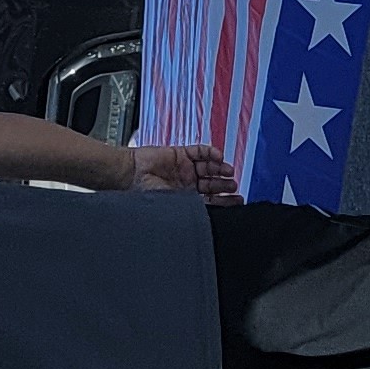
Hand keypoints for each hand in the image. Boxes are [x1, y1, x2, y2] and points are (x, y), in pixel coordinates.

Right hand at [126, 141, 241, 199]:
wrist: (131, 173)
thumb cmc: (145, 193)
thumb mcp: (172, 205)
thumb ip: (190, 209)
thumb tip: (209, 217)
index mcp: (186, 199)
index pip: (211, 201)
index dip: (225, 201)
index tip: (237, 201)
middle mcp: (188, 184)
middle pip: (212, 183)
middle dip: (224, 185)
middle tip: (234, 186)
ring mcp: (185, 168)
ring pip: (208, 167)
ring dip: (220, 168)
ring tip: (229, 171)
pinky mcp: (181, 153)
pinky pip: (199, 151)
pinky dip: (209, 152)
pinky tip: (217, 156)